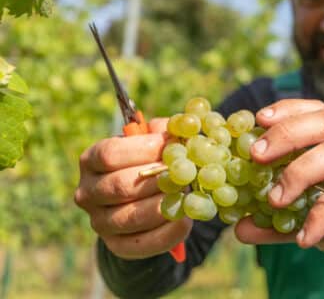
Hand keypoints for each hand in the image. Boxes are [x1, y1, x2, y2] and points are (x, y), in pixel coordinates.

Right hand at [74, 118, 191, 259]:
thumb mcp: (153, 140)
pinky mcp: (115, 245)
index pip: (109, 154)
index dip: (143, 150)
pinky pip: (140, 244)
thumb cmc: (150, 159)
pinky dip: (166, 234)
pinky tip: (185, 221)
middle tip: (184, 175)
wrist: (146, 197)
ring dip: (163, 206)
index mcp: (91, 160)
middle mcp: (88, 192)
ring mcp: (99, 221)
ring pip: (130, 217)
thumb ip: (163, 132)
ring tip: (187, 196)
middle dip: (157, 180)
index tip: (172, 147)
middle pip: (120, 186)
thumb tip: (182, 128)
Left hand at [235, 99, 323, 295]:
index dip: (288, 110)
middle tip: (256, 156)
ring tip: (275, 201)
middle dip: (286, 134)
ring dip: (300, 173)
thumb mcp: (311, 223)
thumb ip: (278, 223)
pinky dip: (322, 214)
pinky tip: (305, 237)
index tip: (258, 119)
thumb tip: (239, 228)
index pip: (317, 111)